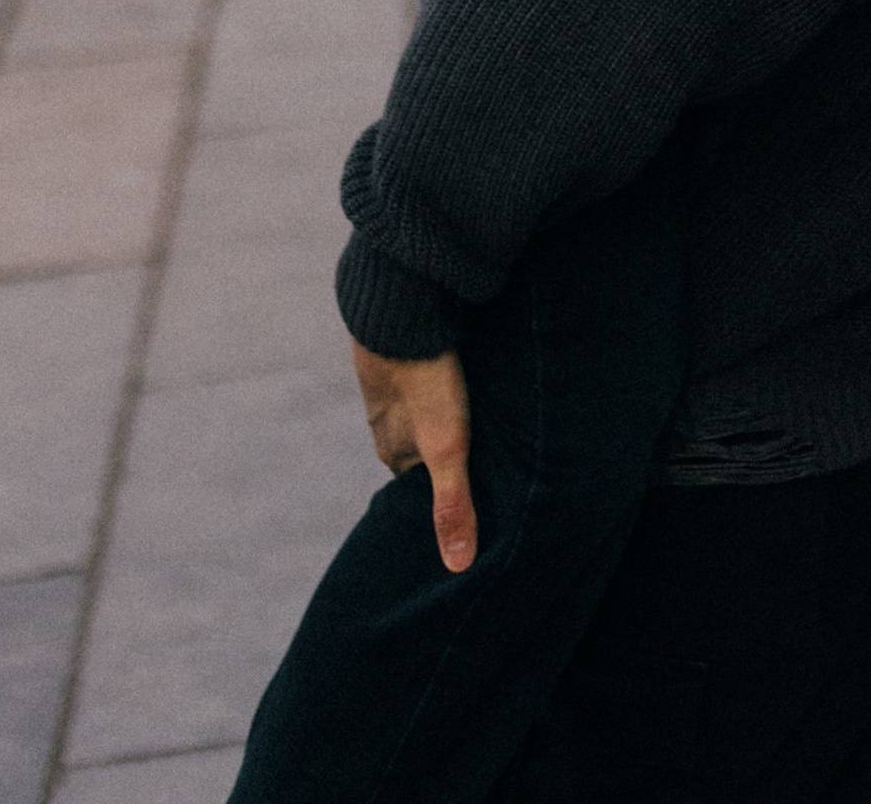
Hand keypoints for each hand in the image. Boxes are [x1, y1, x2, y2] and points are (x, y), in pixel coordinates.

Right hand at [352, 341, 475, 571]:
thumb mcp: (446, 447)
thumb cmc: (425, 380)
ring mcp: (392, 376)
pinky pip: (424, 366)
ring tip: (483, 409)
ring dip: (446, 407)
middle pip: (421, 441)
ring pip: (423, 403)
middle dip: (448, 446)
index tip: (476, 488)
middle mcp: (385, 415)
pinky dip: (443, 372)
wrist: (400, 304)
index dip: (446, 487)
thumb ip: (452, 503)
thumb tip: (458, 565)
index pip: (419, 481)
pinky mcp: (403, 342)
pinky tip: (466, 366)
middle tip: (485, 447)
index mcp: (391, 446)